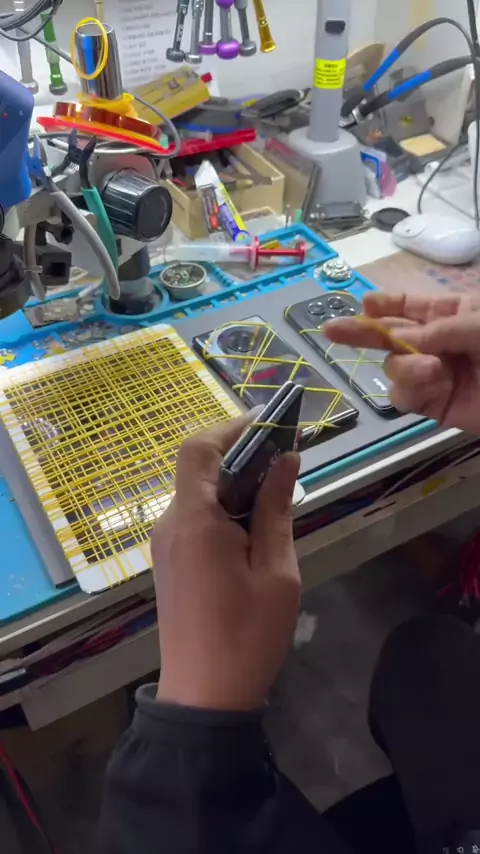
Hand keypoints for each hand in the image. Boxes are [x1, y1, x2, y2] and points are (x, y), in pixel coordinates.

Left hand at [151, 416, 300, 710]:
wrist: (204, 697)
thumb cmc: (248, 635)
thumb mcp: (276, 570)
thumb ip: (276, 509)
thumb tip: (285, 458)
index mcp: (195, 521)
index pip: (199, 449)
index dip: (231, 427)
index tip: (269, 423)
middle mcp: (170, 524)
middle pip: (196, 467)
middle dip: (237, 453)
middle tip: (282, 458)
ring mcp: (164, 545)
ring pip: (195, 492)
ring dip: (231, 482)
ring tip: (275, 492)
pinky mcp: (168, 562)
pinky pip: (193, 518)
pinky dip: (221, 507)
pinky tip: (252, 525)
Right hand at [324, 292, 479, 433]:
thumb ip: (440, 329)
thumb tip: (405, 341)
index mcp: (454, 314)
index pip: (412, 307)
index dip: (386, 305)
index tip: (365, 303)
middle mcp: (439, 343)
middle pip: (391, 336)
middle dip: (362, 332)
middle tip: (331, 330)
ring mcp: (436, 375)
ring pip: (394, 368)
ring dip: (404, 365)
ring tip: (431, 369)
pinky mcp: (437, 406)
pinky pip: (405, 397)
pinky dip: (412, 388)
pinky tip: (433, 383)